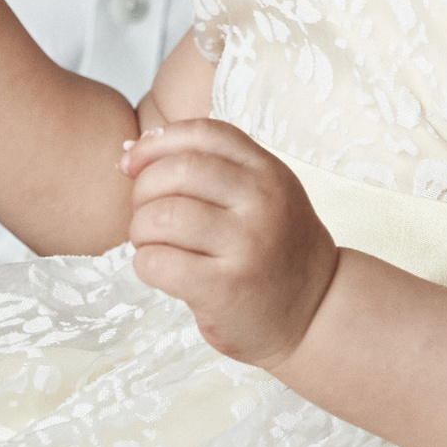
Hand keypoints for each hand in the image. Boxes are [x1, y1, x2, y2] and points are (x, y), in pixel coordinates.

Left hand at [122, 117, 337, 371]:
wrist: (316, 313)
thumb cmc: (273, 251)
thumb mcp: (263, 196)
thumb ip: (213, 170)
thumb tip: (130, 154)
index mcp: (267, 172)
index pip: (203, 133)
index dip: (156, 143)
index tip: (132, 164)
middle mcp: (262, 202)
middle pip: (178, 170)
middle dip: (142, 190)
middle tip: (146, 214)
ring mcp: (246, 245)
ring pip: (162, 216)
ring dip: (141, 230)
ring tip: (152, 244)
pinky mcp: (226, 288)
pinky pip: (159, 262)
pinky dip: (145, 263)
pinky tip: (160, 269)